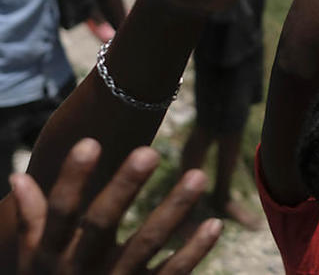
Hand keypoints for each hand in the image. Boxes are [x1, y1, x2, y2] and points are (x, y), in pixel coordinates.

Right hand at [10, 139, 220, 273]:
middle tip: (149, 152)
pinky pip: (171, 273)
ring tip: (197, 176)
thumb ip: (34, 221)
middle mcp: (82, 267)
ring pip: (145, 244)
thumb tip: (19, 177)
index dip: (74, 179)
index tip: (91, 142)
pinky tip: (214, 224)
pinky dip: (194, 251)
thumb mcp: (34, 261)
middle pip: (102, 223)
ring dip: (173, 210)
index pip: (62, 211)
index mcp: (53, 254)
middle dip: (124, 187)